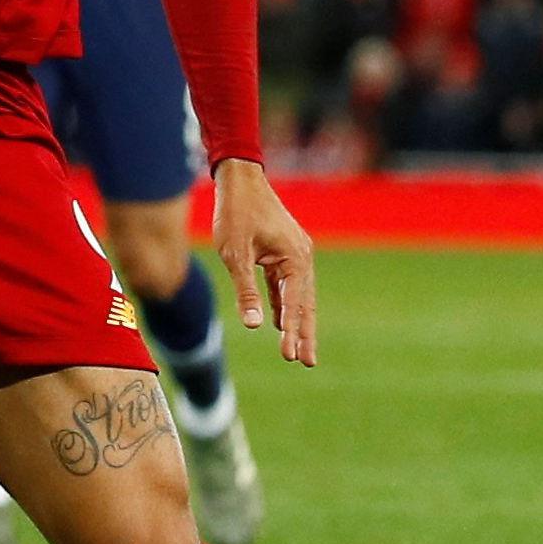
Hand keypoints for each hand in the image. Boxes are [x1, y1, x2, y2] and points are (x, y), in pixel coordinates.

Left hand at [210, 158, 317, 365]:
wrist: (239, 180)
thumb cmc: (235, 214)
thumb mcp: (235, 254)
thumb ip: (245, 291)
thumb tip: (252, 325)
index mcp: (295, 258)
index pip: (296, 303)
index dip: (293, 331)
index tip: (291, 356)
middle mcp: (301, 258)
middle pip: (305, 303)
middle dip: (304, 333)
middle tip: (307, 363)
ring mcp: (294, 255)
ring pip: (297, 296)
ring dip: (296, 322)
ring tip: (298, 351)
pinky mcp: (283, 253)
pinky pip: (286, 286)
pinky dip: (285, 304)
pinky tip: (281, 324)